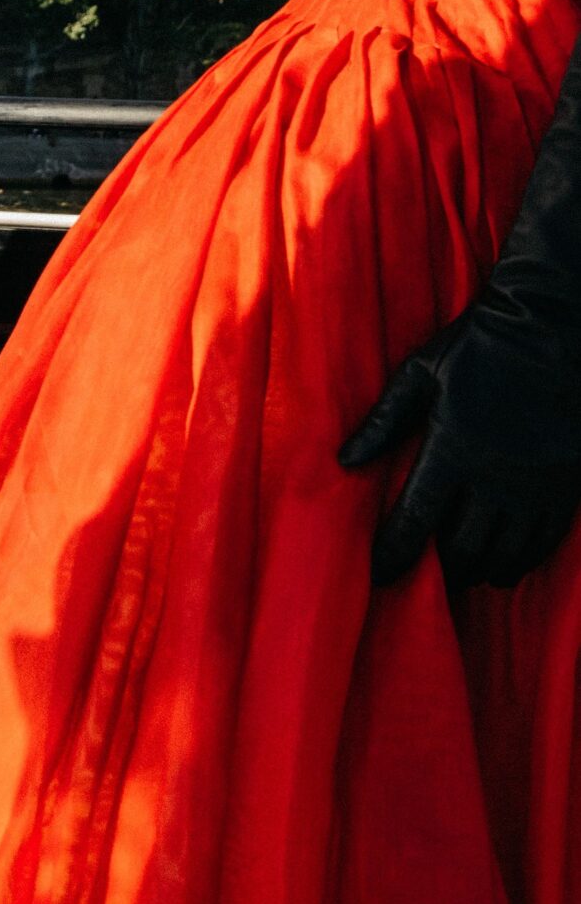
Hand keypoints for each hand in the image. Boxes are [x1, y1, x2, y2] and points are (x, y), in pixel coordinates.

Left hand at [340, 310, 580, 587]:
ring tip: (461, 576)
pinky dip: (521, 562)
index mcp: (453, 447)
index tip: (379, 574)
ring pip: (505, 553)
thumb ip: (383, 420)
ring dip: (479, 571)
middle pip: (463, 547)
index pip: (416, 519)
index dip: (394, 554)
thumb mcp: (420, 372)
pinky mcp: (566, 484)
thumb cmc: (478, 345)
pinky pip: (544, 542)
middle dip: (440, 570)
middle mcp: (496, 475)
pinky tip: (504, 569)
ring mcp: (535, 484)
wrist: (551, 326)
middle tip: (422, 577)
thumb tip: (345, 460)